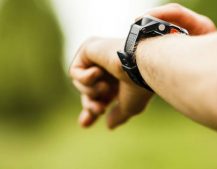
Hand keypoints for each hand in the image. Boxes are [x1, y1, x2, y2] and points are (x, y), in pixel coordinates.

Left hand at [69, 4, 216, 129]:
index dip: (92, 108)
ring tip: (105, 87)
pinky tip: (98, 72)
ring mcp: (99, 56)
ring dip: (91, 91)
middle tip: (99, 110)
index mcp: (120, 78)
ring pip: (80, 84)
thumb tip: (109, 126)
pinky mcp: (89, 47)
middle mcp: (109, 66)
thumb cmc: (139, 86)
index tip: (84, 124)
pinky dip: (84, 78)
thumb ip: (118, 115)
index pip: (101, 95)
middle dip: (90, 104)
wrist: (141, 65)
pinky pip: (74, 71)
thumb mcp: (129, 106)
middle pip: (88, 91)